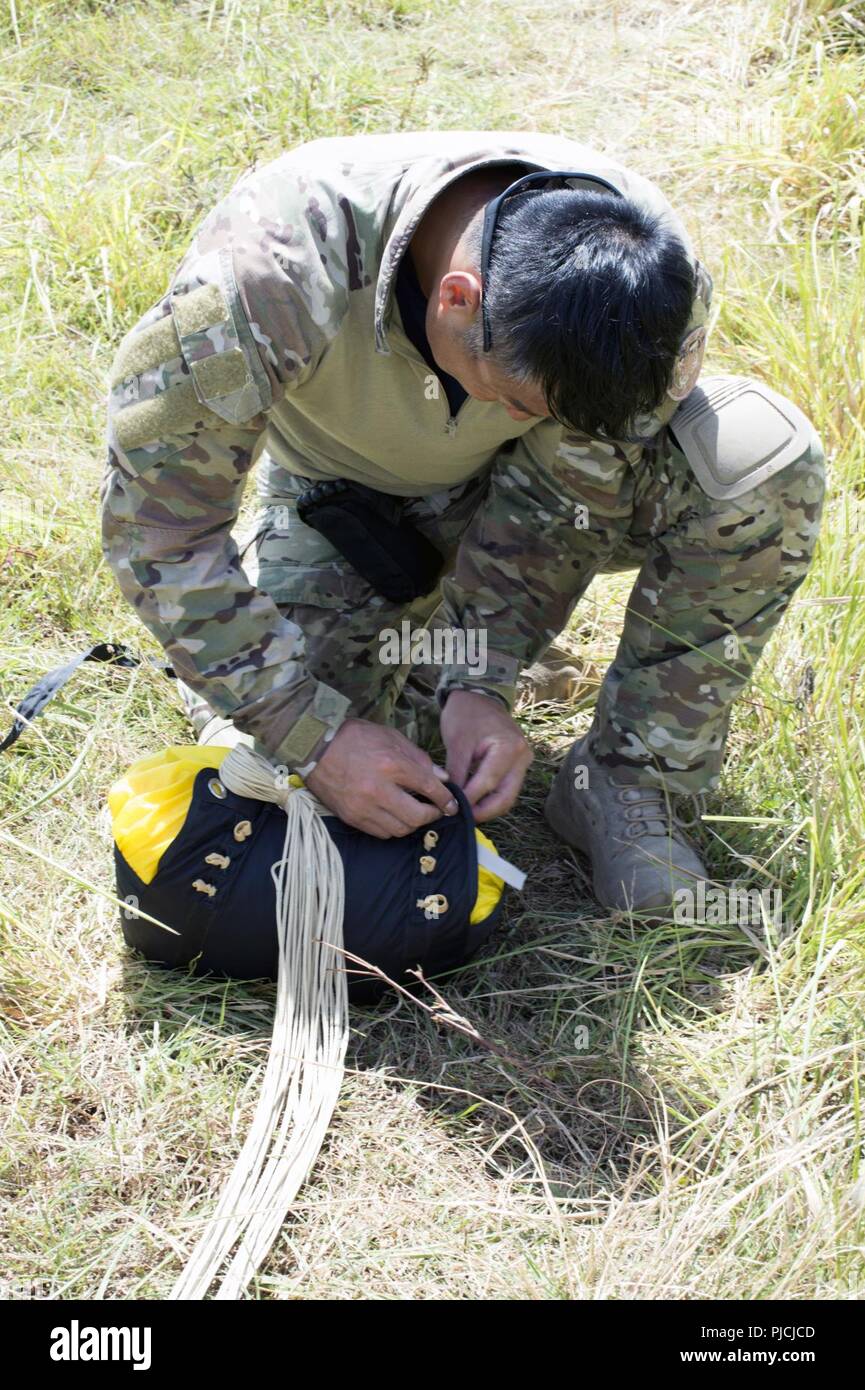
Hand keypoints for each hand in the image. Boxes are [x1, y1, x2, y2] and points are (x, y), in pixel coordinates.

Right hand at [305, 717, 457, 837]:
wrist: (315, 747)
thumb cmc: (354, 738)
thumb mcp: (390, 737)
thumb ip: (418, 758)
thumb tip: (441, 778)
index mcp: (391, 764)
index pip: (429, 788)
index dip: (446, 799)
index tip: (452, 804)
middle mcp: (378, 789)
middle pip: (417, 816)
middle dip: (432, 815)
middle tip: (436, 810)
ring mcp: (363, 807)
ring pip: (400, 829)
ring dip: (413, 823)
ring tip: (415, 813)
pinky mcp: (352, 817)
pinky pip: (381, 833)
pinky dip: (394, 828)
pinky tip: (396, 816)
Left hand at [440, 689, 531, 821]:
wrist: (478, 696)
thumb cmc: (465, 714)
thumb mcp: (457, 743)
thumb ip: (456, 773)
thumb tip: (451, 801)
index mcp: (508, 748)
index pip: (488, 783)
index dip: (470, 800)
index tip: (451, 811)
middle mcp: (522, 757)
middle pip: (506, 797)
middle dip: (484, 812)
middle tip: (461, 820)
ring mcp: (523, 762)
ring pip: (507, 796)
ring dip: (487, 807)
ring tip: (465, 813)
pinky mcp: (518, 765)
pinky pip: (506, 788)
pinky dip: (490, 797)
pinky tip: (473, 802)